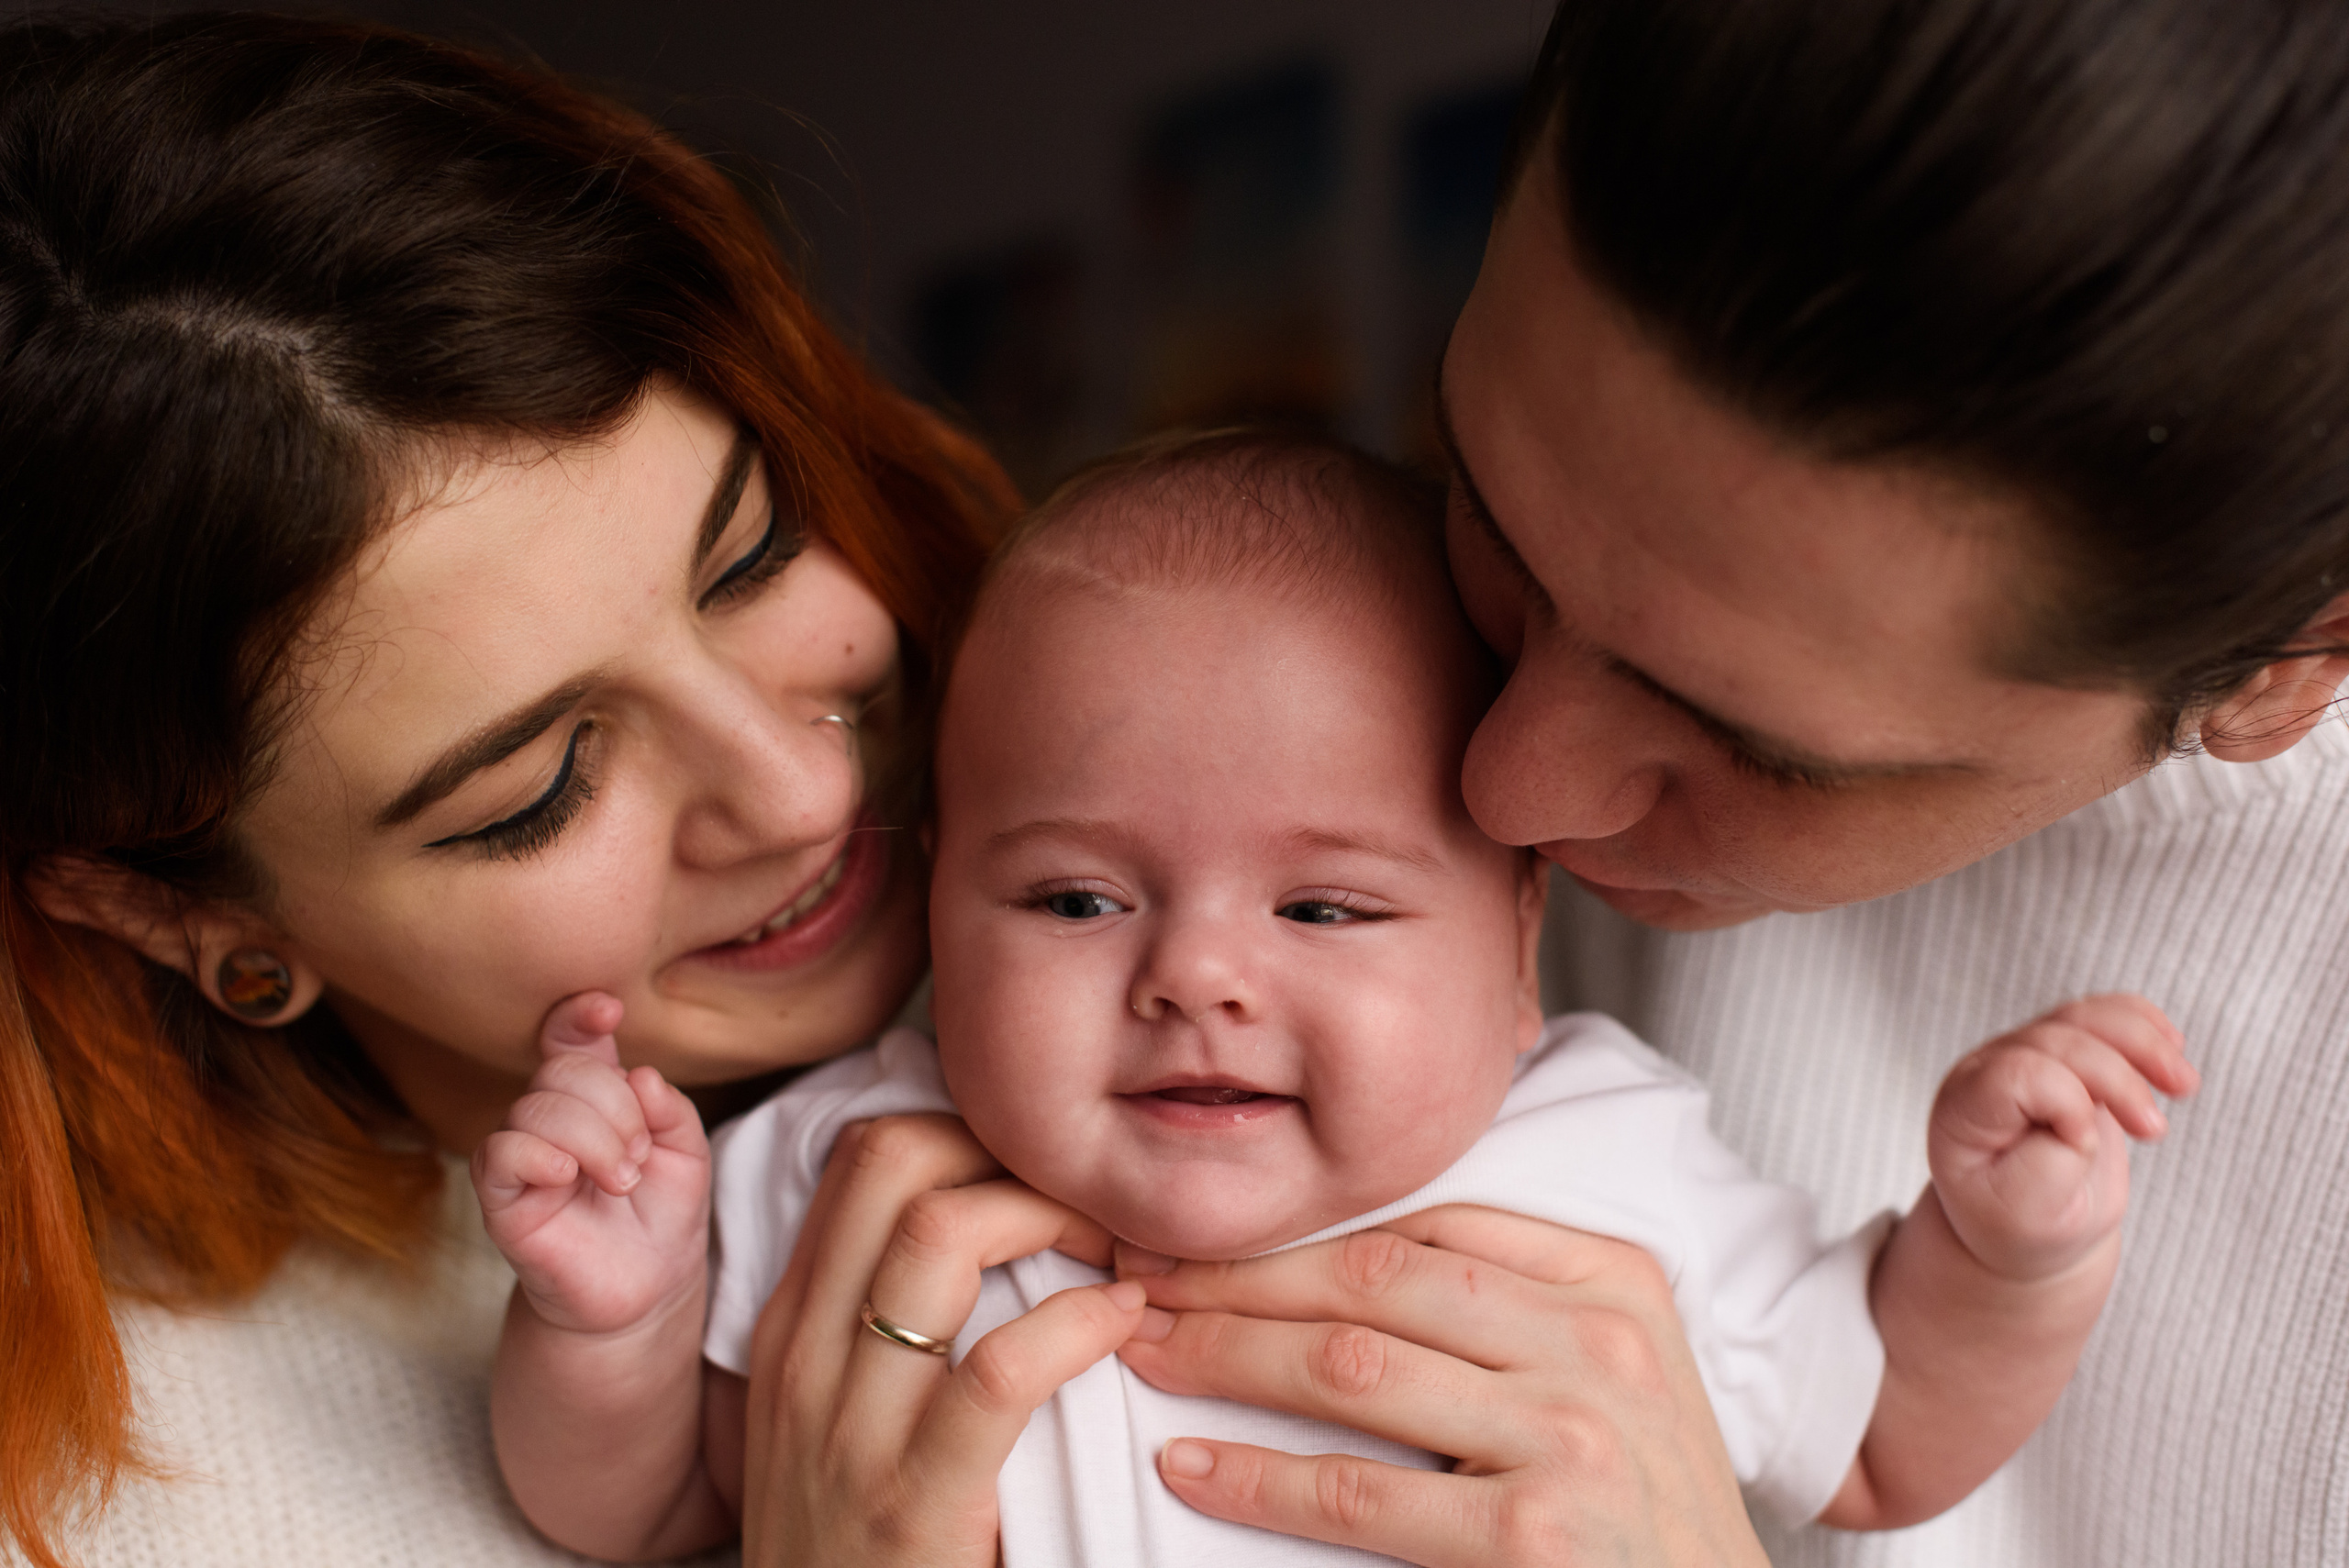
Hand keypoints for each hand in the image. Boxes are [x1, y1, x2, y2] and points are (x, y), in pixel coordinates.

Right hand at [471, 991, 710, 1333]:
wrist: (648, 1289)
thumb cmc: (662, 1215)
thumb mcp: (688, 1153)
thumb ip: (671, 1108)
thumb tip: (640, 1073)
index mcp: (593, 1097)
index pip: (569, 1039)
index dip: (579, 1015)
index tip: (609, 1009)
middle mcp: (550, 1118)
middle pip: (563, 1069)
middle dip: (615, 1105)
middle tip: (640, 1156)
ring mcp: (522, 1156)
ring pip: (536, 1107)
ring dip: (594, 1139)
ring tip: (621, 1181)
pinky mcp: (501, 1200)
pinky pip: (498, 1154)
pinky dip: (537, 1155)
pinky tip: (567, 1176)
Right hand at [735, 1114, 1148, 1567]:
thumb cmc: (852, 1541)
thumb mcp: (835, 1415)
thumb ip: (886, 1322)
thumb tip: (989, 1223)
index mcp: (793, 1324)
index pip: (869, 1153)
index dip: (974, 1125)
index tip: (1051, 1164)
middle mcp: (808, 1355)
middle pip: (899, 1162)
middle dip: (1013, 1149)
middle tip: (1094, 1195)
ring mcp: (851, 1426)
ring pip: (938, 1237)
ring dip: (1054, 1215)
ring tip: (1119, 1248)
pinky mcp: (913, 1503)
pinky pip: (998, 1370)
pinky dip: (1079, 1324)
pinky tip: (1123, 1323)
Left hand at [1113, 1206, 1767, 1567]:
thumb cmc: (1646, 1506)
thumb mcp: (1611, 1368)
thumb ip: (1509, 1300)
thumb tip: (1336, 1259)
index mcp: (1612, 1278)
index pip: (1424, 1216)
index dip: (1297, 1222)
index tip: (1206, 1234)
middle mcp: (1596, 1340)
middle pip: (1372, 1275)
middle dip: (1237, 1276)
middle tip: (1144, 1282)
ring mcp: (1569, 1435)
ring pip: (1349, 1365)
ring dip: (1223, 1356)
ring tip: (1147, 1353)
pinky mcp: (1532, 1539)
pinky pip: (1356, 1492)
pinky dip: (1255, 1477)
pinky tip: (1189, 1464)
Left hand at [1929, 993, 2196, 1280]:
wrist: (2028, 1225)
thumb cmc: (2020, 1223)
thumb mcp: (2027, 1214)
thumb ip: (2050, 1162)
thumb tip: (2087, 1114)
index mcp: (1965, 1108)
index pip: (2017, 1073)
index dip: (2064, 1101)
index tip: (2083, 1148)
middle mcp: (1988, 1069)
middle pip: (2059, 1041)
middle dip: (2118, 1077)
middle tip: (2156, 1131)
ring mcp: (2026, 1054)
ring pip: (2085, 1018)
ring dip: (2143, 1042)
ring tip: (2185, 1083)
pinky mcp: (2066, 1054)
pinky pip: (2102, 1016)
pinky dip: (2142, 1025)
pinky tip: (2174, 1045)